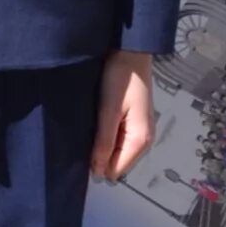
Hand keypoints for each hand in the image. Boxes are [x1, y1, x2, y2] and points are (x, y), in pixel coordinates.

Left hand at [91, 50, 155, 180]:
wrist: (130, 52)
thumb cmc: (119, 79)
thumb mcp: (109, 111)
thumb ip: (104, 142)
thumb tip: (98, 173)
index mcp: (141, 140)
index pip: (117, 170)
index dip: (98, 165)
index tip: (80, 154)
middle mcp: (144, 140)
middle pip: (118, 161)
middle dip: (100, 154)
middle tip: (83, 138)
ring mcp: (140, 130)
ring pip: (117, 150)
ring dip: (103, 144)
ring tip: (89, 128)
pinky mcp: (134, 121)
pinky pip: (118, 138)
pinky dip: (107, 134)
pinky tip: (96, 123)